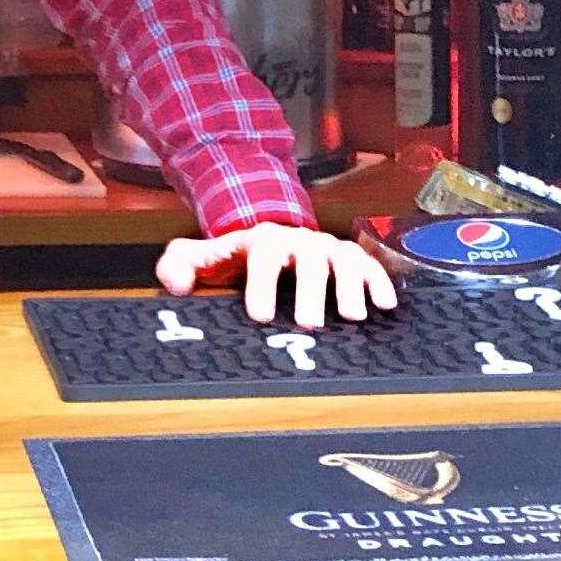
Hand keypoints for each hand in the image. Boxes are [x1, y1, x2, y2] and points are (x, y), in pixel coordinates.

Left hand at [155, 221, 397, 327]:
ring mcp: (326, 249)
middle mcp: (297, 241)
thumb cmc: (236, 257)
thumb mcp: (204, 257)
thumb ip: (181, 265)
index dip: (261, 283)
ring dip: (349, 285)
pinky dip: (379, 282)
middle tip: (308, 324)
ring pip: (343, 259)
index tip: (260, 315)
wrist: (269, 236)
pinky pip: (370, 266)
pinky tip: (385, 305)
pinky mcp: (351, 260)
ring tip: (351, 316)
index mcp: (261, 240)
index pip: (262, 255)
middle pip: (307, 258)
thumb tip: (176, 284)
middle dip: (309, 289)